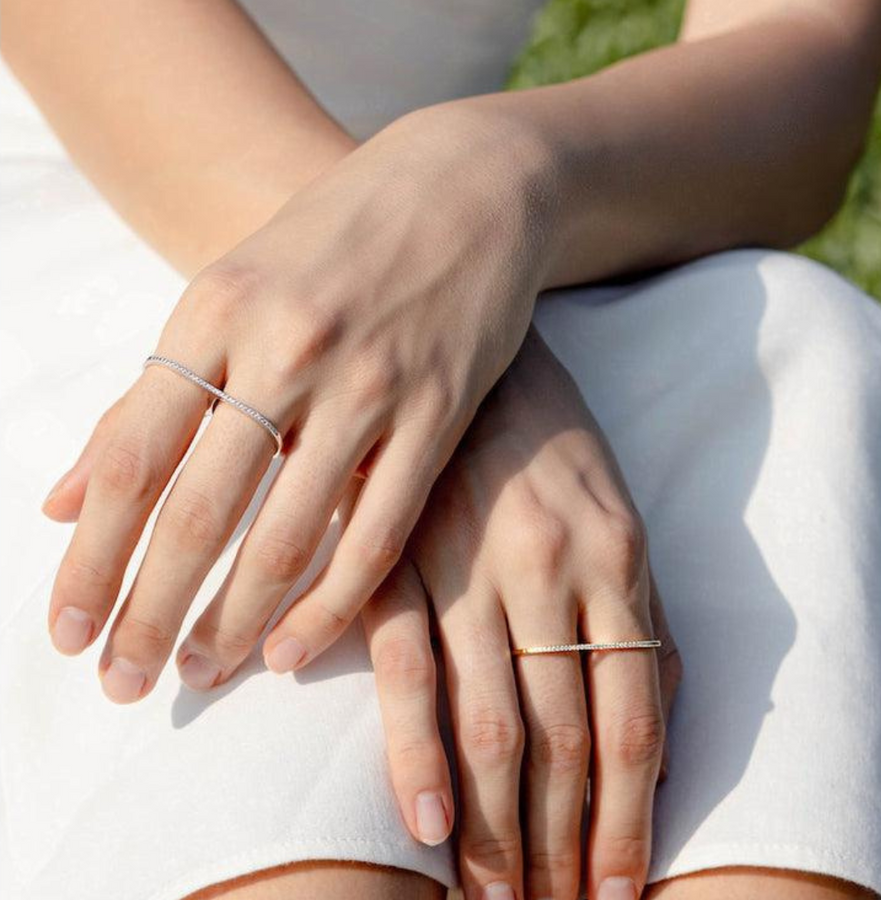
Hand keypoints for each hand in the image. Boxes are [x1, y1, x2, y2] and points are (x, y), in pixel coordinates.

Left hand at [42, 103, 558, 701]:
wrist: (463, 184)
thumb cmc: (336, 241)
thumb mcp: (229, 290)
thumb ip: (150, 397)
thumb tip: (63, 499)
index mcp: (215, 309)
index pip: (132, 457)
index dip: (92, 556)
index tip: (64, 632)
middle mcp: (285, 347)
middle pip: (201, 509)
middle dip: (150, 610)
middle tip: (122, 684)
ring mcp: (368, 380)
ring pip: (289, 531)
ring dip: (236, 618)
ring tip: (199, 673)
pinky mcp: (439, 410)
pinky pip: (379, 526)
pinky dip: (334, 599)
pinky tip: (294, 646)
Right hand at [362, 329, 682, 898]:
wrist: (473, 351)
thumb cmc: (548, 440)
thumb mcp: (617, 514)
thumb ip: (636, 614)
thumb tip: (647, 726)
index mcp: (618, 562)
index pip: (634, 725)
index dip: (628, 824)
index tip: (615, 893)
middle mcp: (553, 571)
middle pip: (569, 741)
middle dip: (563, 847)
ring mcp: (474, 562)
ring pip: (496, 723)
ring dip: (498, 827)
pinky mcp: (401, 551)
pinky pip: (410, 664)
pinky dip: (418, 750)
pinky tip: (426, 822)